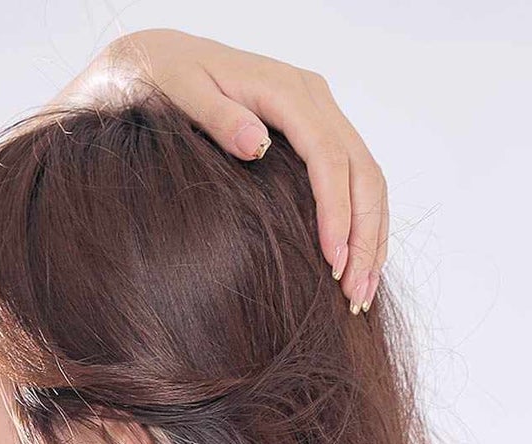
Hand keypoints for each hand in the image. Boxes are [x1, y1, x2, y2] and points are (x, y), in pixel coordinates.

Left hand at [53, 29, 387, 312]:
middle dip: (364, 236)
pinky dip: (362, 222)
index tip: (332, 262)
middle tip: (355, 294)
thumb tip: (257, 146)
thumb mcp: (180, 93)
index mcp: (286, 90)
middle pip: (361, 170)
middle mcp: (313, 97)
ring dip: (372, 236)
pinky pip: (355, 177)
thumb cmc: (163, 81)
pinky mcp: (316, 129)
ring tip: (361, 292)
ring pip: (367, 176)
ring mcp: (319, 112)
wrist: (159, 61)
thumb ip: (217, 117)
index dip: (336, 212)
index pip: (328, 156)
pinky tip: (356, 263)